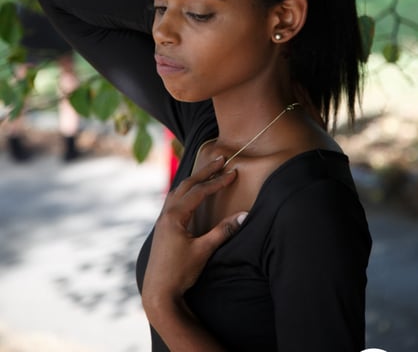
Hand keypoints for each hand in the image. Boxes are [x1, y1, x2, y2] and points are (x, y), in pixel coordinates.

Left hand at [142, 156, 247, 311]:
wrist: (158, 292)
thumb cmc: (179, 273)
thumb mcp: (204, 251)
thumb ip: (223, 231)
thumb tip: (244, 215)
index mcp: (174, 216)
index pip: (199, 192)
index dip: (217, 181)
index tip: (233, 173)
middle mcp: (166, 214)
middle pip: (187, 184)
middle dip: (205, 171)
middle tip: (220, 159)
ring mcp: (163, 220)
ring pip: (178, 191)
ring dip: (194, 179)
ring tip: (209, 171)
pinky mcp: (163, 227)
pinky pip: (174, 200)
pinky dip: (186, 191)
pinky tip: (193, 193)